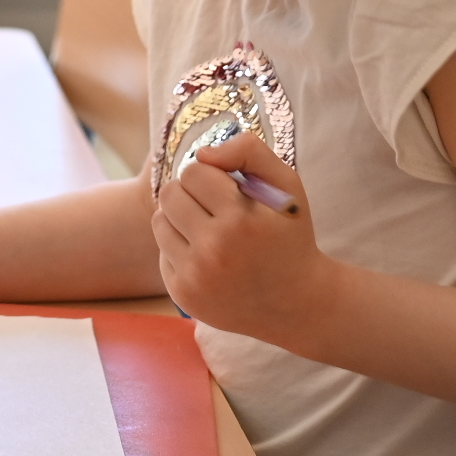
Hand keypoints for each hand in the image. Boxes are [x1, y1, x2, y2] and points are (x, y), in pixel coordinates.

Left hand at [149, 132, 340, 344]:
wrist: (296, 303)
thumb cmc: (290, 237)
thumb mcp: (287, 186)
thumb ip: (249, 152)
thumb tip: (202, 153)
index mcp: (240, 220)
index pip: (193, 172)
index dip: (210, 176)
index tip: (228, 190)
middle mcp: (214, 250)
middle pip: (170, 194)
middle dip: (191, 194)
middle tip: (215, 208)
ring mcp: (195, 276)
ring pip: (159, 221)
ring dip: (181, 220)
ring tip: (211, 231)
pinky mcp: (182, 294)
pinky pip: (162, 252)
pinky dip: (180, 250)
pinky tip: (209, 259)